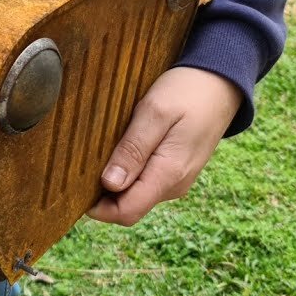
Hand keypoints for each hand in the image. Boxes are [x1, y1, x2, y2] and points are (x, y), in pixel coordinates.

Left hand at [87, 66, 241, 225]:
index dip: (97, 207)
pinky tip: (120, 149)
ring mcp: (176, 179)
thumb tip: (109, 184)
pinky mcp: (175, 170)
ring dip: (115, 181)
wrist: (220, 82)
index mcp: (168, 174)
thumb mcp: (154, 113)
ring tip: (101, 151)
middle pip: (128, 206)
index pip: (127, 212)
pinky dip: (128, 172)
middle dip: (102, 194)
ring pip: (135, 195)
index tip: (74, 185)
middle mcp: (173, 185)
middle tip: (82, 163)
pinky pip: (145, 182)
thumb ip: (133, 149)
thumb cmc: (187, 92)